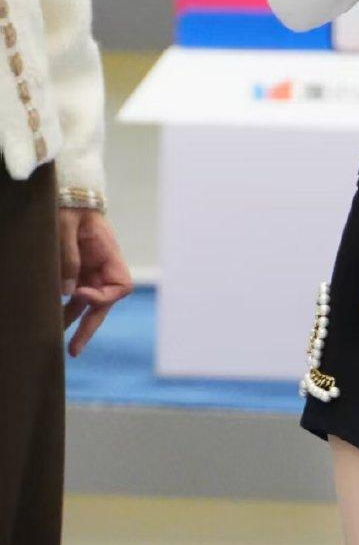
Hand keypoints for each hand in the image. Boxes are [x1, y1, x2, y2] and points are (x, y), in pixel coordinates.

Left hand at [58, 208, 133, 355]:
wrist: (68, 195)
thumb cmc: (69, 206)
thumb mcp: (64, 226)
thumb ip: (68, 257)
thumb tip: (67, 293)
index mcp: (110, 254)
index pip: (119, 286)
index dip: (102, 297)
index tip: (78, 293)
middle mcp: (104, 267)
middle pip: (104, 303)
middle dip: (90, 326)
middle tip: (74, 349)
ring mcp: (91, 271)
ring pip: (87, 304)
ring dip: (75, 323)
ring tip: (60, 344)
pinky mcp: (77, 272)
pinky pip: (74, 296)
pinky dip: (66, 309)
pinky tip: (53, 322)